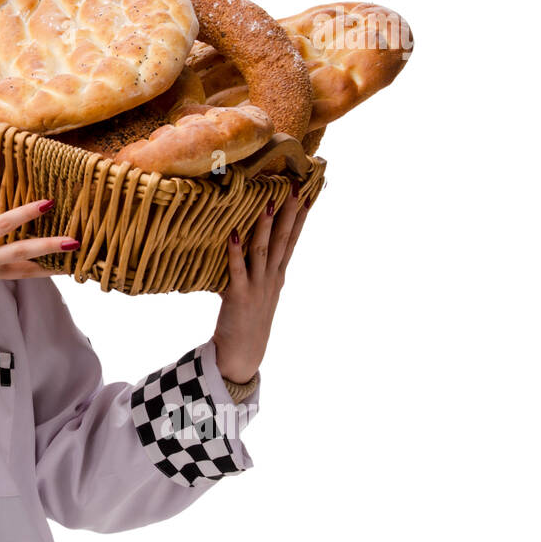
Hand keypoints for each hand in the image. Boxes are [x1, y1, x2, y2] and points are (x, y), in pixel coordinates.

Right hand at [0, 166, 76, 300]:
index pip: (3, 224)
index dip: (26, 213)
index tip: (48, 203)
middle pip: (22, 252)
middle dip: (48, 246)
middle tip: (73, 241)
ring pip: (24, 271)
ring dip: (49, 267)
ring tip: (72, 264)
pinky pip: (17, 277)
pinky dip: (35, 273)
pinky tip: (49, 269)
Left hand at [212, 182, 311, 382]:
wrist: (243, 353)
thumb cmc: (246, 320)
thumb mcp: (255, 289)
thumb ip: (253, 268)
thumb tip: (243, 242)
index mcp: (277, 275)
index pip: (292, 240)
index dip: (300, 217)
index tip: (307, 194)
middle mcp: (272, 277)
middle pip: (284, 240)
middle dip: (289, 213)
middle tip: (295, 188)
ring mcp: (258, 286)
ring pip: (263, 251)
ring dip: (265, 227)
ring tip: (267, 203)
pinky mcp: (239, 296)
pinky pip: (237, 271)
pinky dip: (235, 253)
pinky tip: (233, 235)